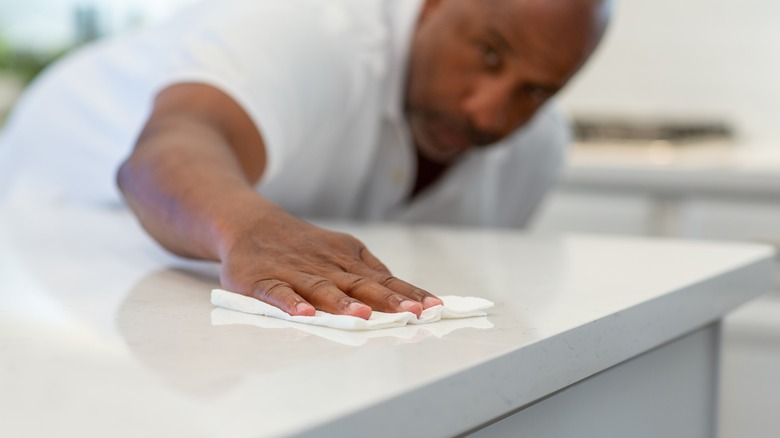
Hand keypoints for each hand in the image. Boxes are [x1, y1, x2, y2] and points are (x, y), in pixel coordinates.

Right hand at [218, 203, 442, 318]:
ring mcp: (295, 273)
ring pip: (322, 289)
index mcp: (346, 260)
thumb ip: (369, 270)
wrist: (251, 224)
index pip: (384, 280)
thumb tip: (404, 292)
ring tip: (363, 317)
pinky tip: (304, 315)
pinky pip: (278, 294)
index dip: (408, 294)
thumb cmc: (303, 245)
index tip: (433, 307)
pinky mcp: (264, 281)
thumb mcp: (341, 249)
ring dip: (342, 303)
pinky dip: (291, 304)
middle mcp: (325, 266)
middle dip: (387, 300)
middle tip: (412, 313)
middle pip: (360, 285)